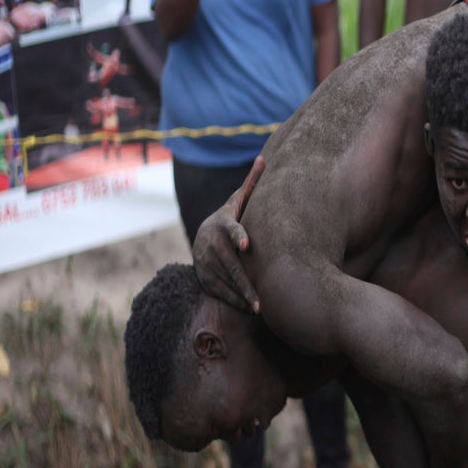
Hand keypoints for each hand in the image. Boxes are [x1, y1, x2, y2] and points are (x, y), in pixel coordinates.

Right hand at [192, 155, 263, 312]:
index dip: (239, 235)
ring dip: (243, 296)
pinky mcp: (203, 278)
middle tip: (260, 300)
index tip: (246, 244)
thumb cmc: (232, 219)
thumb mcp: (238, 202)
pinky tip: (250, 309)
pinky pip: (220, 292)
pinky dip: (235, 301)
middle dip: (245, 283)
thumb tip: (263, 158)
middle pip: (230, 266)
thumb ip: (252, 184)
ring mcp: (205, 262)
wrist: (204, 236)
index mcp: (224, 224)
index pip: (232, 229)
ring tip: (261, 309)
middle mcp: (212, 244)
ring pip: (226, 282)